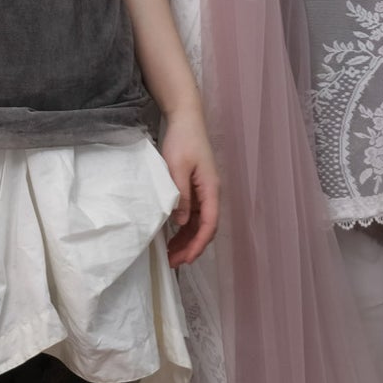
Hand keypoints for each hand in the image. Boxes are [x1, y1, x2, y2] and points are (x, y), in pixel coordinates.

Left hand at [158, 104, 219, 268]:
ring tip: (171, 255)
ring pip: (199, 224)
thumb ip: (181, 195)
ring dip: (187, 240)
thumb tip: (182, 222)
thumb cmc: (182, 141)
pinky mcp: (196, 188)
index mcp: (211, 189)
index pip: (209, 225)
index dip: (198, 244)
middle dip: (191, 248)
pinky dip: (185, 228)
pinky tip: (172, 236)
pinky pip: (193, 215)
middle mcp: (211, 193)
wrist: (185, 120)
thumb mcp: (177, 168)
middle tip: (173, 263)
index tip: (186, 259)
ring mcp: (204, 192)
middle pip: (205, 228)